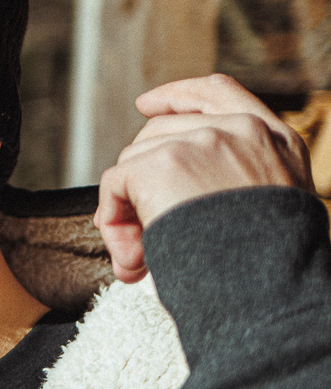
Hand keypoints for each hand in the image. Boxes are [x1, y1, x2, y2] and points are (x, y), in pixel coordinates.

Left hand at [95, 74, 312, 283]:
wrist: (273, 296)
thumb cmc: (270, 274)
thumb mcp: (271, 216)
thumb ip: (226, 192)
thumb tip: (146, 211)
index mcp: (276, 141)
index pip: (217, 92)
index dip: (176, 95)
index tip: (145, 104)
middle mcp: (242, 132)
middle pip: (158, 133)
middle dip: (139, 179)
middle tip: (138, 236)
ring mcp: (203, 142)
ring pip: (133, 163)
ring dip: (127, 213)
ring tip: (140, 259)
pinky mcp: (165, 162)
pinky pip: (115, 184)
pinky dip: (113, 222)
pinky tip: (132, 257)